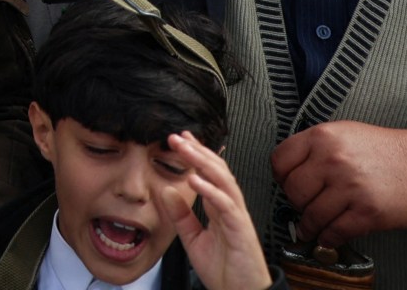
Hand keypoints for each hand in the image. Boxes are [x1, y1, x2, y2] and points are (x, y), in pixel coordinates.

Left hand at [161, 132, 270, 289]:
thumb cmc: (223, 270)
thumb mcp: (192, 239)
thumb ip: (180, 215)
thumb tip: (166, 189)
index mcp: (219, 209)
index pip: (209, 173)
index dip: (196, 154)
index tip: (180, 138)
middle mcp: (230, 208)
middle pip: (217, 171)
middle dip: (198, 151)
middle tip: (177, 136)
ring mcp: (237, 217)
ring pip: (224, 181)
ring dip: (204, 162)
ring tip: (185, 148)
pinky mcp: (240, 230)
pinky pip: (226, 206)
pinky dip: (211, 191)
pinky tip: (195, 180)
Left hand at [273, 121, 406, 244]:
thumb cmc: (382, 150)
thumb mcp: (343, 133)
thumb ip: (314, 148)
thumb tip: (288, 172)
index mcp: (322, 137)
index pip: (280, 161)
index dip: (281, 177)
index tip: (286, 185)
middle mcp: (333, 159)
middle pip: (293, 191)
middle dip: (296, 203)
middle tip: (304, 206)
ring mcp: (351, 187)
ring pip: (312, 215)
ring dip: (310, 226)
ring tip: (311, 227)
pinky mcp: (368, 212)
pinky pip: (335, 231)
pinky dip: (328, 238)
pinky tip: (329, 236)